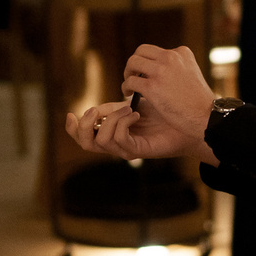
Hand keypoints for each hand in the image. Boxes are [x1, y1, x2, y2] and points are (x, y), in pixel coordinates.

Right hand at [78, 98, 215, 164]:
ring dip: (111, 119)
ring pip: (100, 140)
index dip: (71, 127)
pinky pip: (119, 138)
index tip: (69, 113)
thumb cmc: (163, 111)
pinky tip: (135, 114)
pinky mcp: (137, 150)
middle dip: (83, 126)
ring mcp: (125, 149)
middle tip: (94, 111)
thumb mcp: (133, 105)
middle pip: (85, 144)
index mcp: (110, 132)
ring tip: (128, 108)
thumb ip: (115, 107)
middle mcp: (115, 143)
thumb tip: (98, 107)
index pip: (83, 136)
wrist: (186, 122)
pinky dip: (123, 123)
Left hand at [122, 44, 216, 141]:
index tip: (147, 74)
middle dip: (134, 64)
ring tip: (129, 85)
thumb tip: (155, 71)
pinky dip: (126, 87)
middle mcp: (171, 57)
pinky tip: (129, 94)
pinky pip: (131, 81)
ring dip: (128, 73)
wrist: (206, 116)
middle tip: (134, 76)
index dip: (149, 62)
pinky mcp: (152, 87)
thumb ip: (175, 68)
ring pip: (132, 62)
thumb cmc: (199, 101)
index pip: (157, 51)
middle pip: (141, 51)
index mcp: (182, 53)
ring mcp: (161, 71)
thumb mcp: (191, 74)